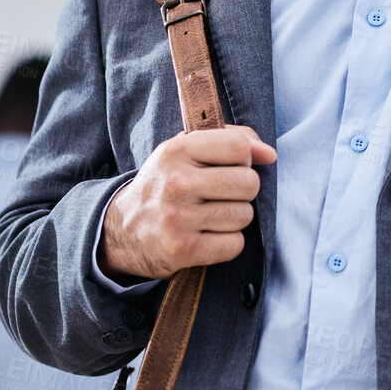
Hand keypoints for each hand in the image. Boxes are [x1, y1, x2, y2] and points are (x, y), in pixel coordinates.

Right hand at [98, 127, 275, 281]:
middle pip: (249, 183)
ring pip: (244, 215)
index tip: (231, 166)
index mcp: (176, 151)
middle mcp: (176, 182)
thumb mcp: (185, 151)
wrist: (120, 231)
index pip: (238, 146)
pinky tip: (209, 236)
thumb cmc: (164, 184)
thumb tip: (270, 154)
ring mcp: (178, 218)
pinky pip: (235, 244)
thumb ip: (230, 139)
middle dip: (243, 191)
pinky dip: (228, 243)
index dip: (244, 158)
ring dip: (235, 218)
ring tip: (212, 216)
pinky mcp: (183, 249)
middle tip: (222, 195)